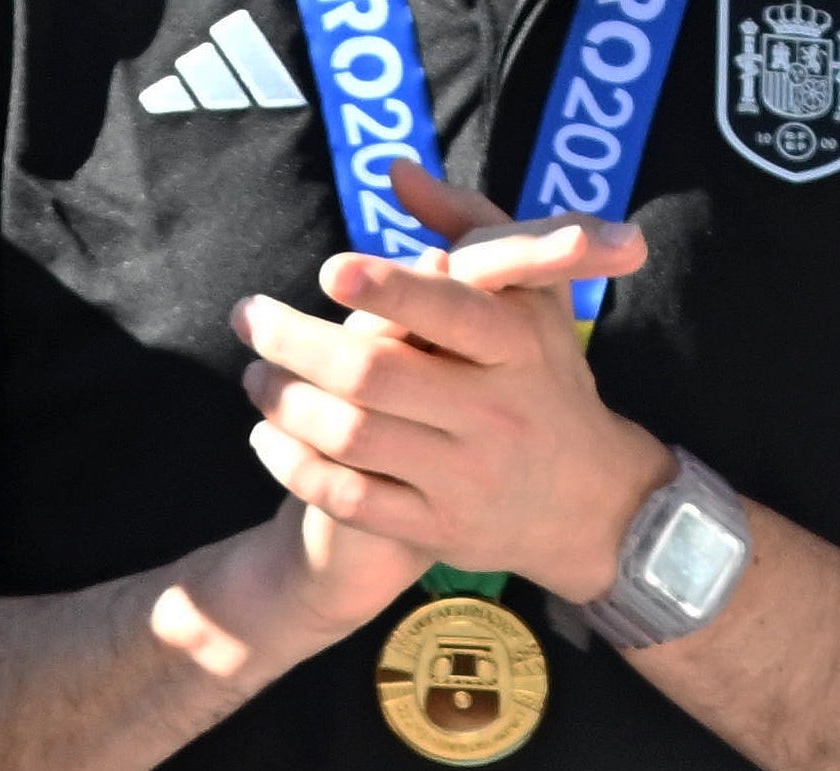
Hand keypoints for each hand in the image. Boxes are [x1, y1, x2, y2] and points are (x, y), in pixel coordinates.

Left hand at [237, 165, 664, 598]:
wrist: (590, 502)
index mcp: (518, 346)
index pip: (448, 312)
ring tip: (254, 376)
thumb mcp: (532, 295)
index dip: (387, 291)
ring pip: (352, 438)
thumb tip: (395, 170)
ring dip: (285, 402)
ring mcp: (464, 478)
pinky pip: (350, 500)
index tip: (329, 271)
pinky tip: (268, 437)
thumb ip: (468, 225)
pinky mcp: (437, 530)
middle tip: (249, 317)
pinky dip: (295, 467)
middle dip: (296, 342)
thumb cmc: (544, 376)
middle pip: (375, 376)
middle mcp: (495, 414)